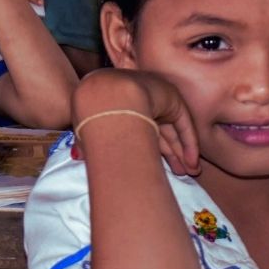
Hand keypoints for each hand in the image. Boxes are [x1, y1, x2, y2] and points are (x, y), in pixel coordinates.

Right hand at [74, 69, 200, 176]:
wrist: (105, 101)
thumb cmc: (90, 115)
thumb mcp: (84, 129)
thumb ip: (85, 142)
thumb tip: (76, 156)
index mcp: (117, 102)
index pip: (135, 127)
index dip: (145, 149)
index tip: (150, 168)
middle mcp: (139, 97)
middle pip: (157, 130)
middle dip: (168, 154)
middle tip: (178, 172)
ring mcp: (156, 96)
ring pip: (172, 128)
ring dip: (181, 152)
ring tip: (189, 172)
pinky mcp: (172, 98)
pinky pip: (183, 124)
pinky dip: (189, 144)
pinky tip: (192, 161)